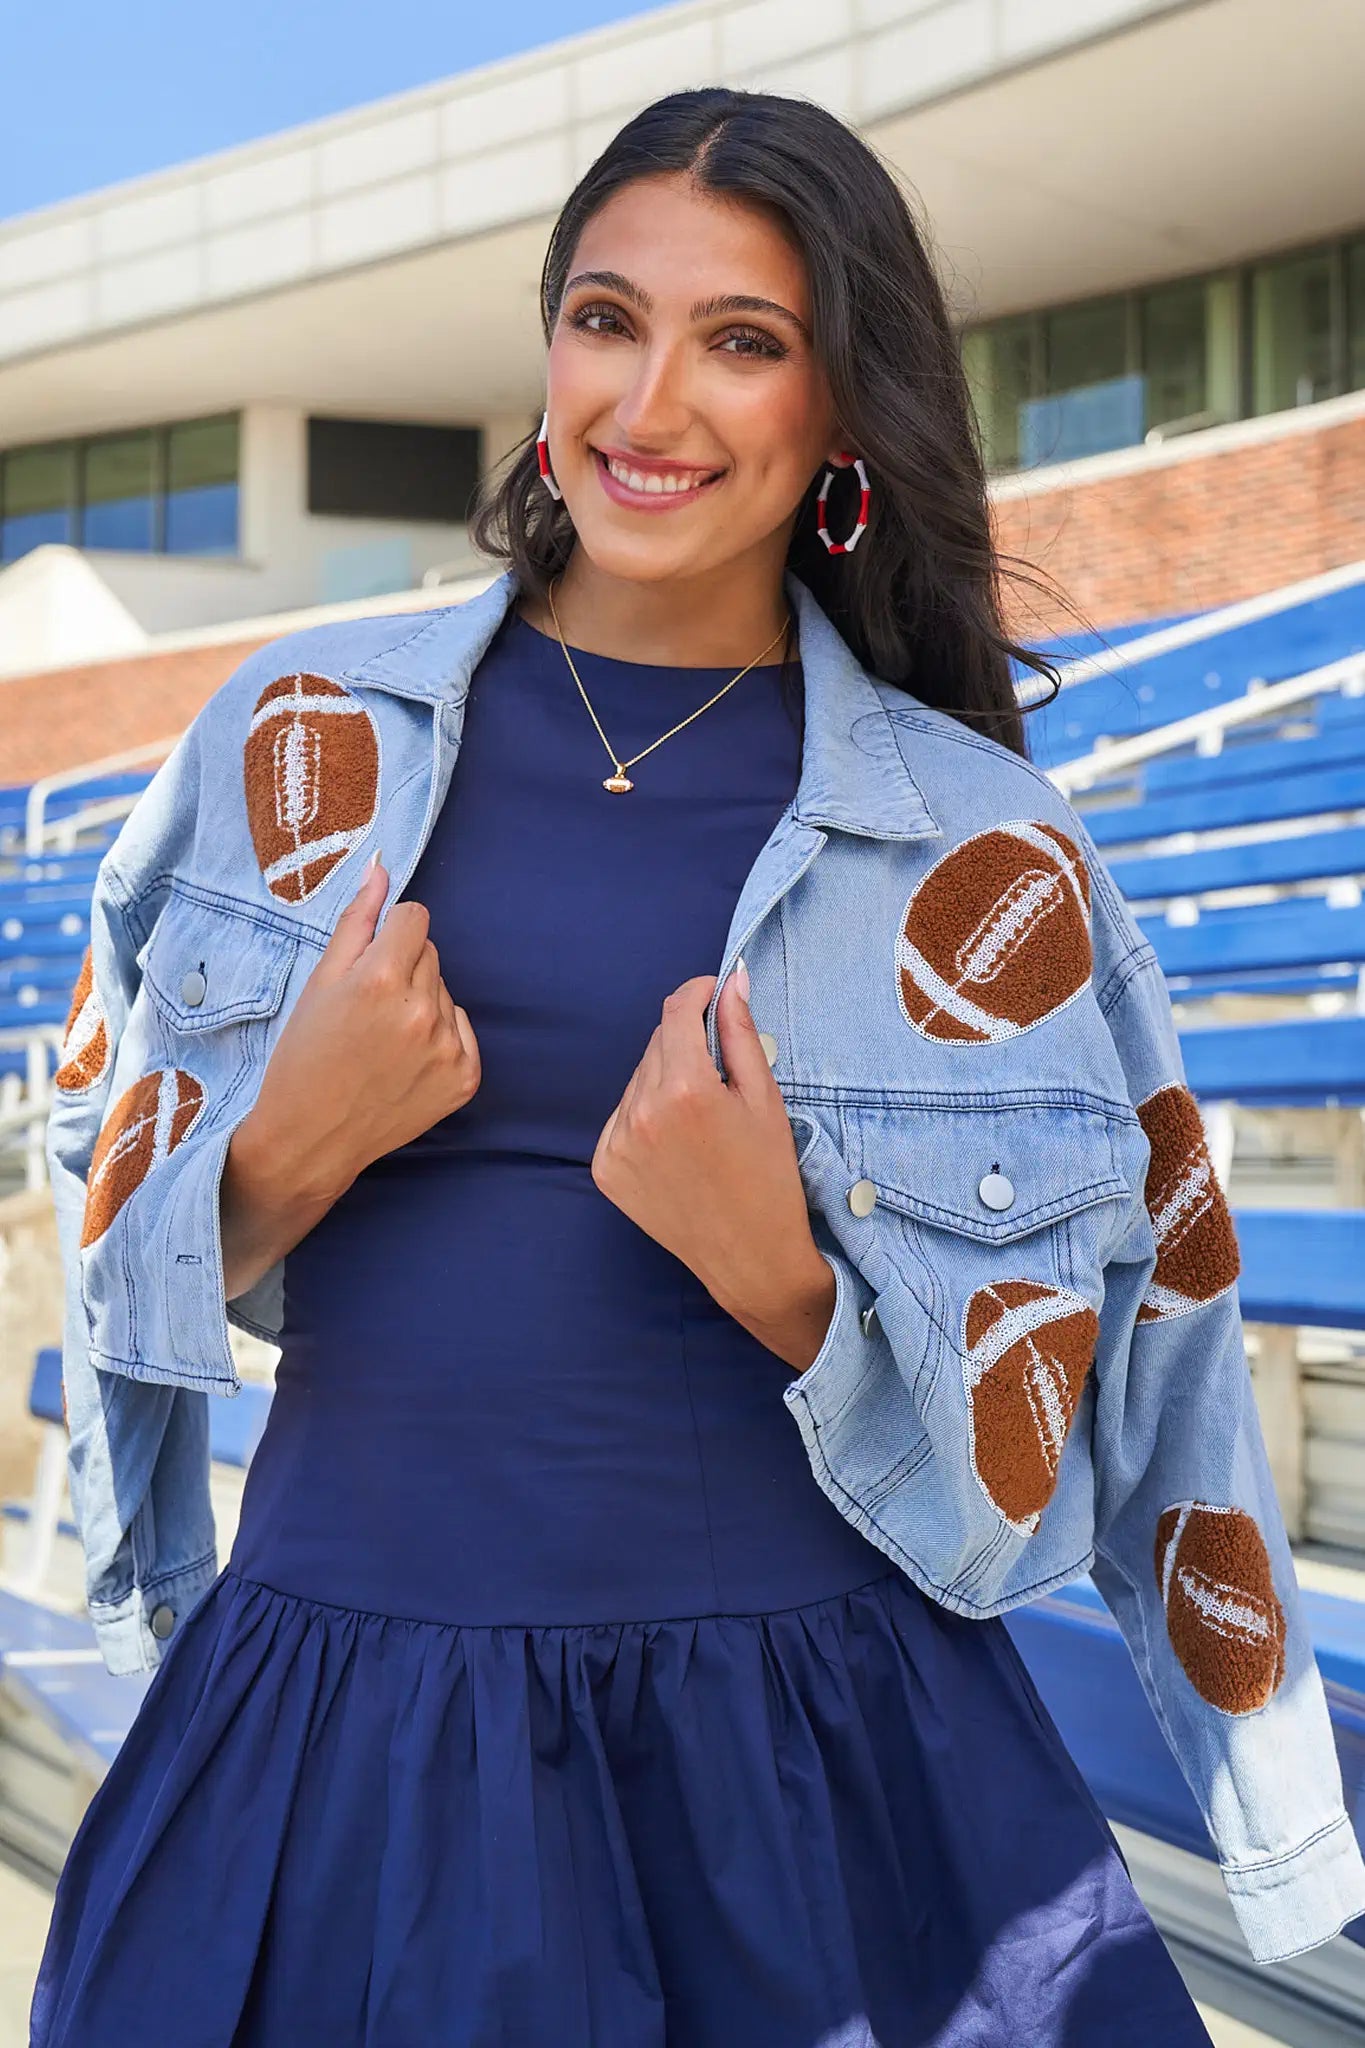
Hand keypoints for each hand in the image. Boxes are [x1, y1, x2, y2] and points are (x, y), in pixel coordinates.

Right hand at [221, 858, 480, 1296]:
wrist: (309, 1139)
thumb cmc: (304, 1057)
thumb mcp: (320, 983)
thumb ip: (356, 922)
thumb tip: (382, 870)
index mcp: (383, 979)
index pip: (415, 917)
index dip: (391, 932)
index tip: (372, 957)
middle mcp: (422, 1010)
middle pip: (430, 953)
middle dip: (403, 968)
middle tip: (368, 1008)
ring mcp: (448, 1047)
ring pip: (445, 992)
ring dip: (421, 1004)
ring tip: (382, 1041)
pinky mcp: (465, 1079)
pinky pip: (462, 1031)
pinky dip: (440, 1039)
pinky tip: (405, 1062)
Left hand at [590, 961, 835, 1372]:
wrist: (750, 1257)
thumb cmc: (769, 1177)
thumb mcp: (764, 1099)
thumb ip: (741, 1034)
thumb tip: (731, 981)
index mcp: (685, 1089)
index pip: (676, 1011)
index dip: (697, 993)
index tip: (714, 992)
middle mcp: (640, 1112)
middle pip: (657, 1044)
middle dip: (687, 1042)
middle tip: (721, 1070)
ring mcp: (616, 1143)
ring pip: (637, 1080)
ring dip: (665, 1080)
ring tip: (701, 1118)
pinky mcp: (604, 1168)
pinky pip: (622, 1118)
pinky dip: (645, 1117)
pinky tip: (678, 1143)